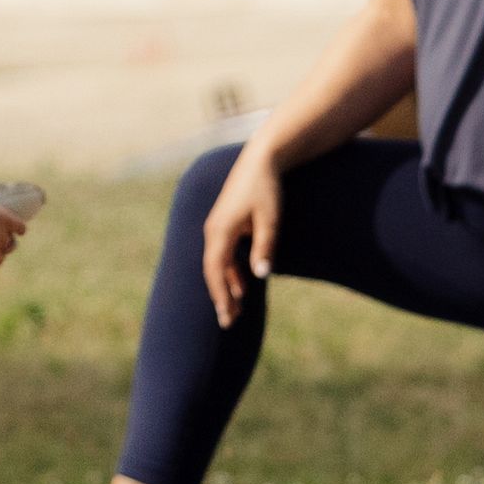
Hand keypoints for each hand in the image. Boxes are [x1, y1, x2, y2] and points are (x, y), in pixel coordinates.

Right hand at [195, 147, 280, 326]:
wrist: (262, 159)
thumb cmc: (266, 188)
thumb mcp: (270, 219)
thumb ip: (264, 247)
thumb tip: (259, 276)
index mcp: (220, 231)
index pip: (216, 270)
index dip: (221, 295)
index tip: (227, 316)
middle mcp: (213, 230)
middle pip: (213, 271)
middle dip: (220, 297)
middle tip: (228, 323)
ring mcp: (218, 227)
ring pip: (218, 264)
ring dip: (226, 287)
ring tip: (236, 311)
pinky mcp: (225, 224)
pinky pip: (224, 254)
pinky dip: (231, 272)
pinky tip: (242, 286)